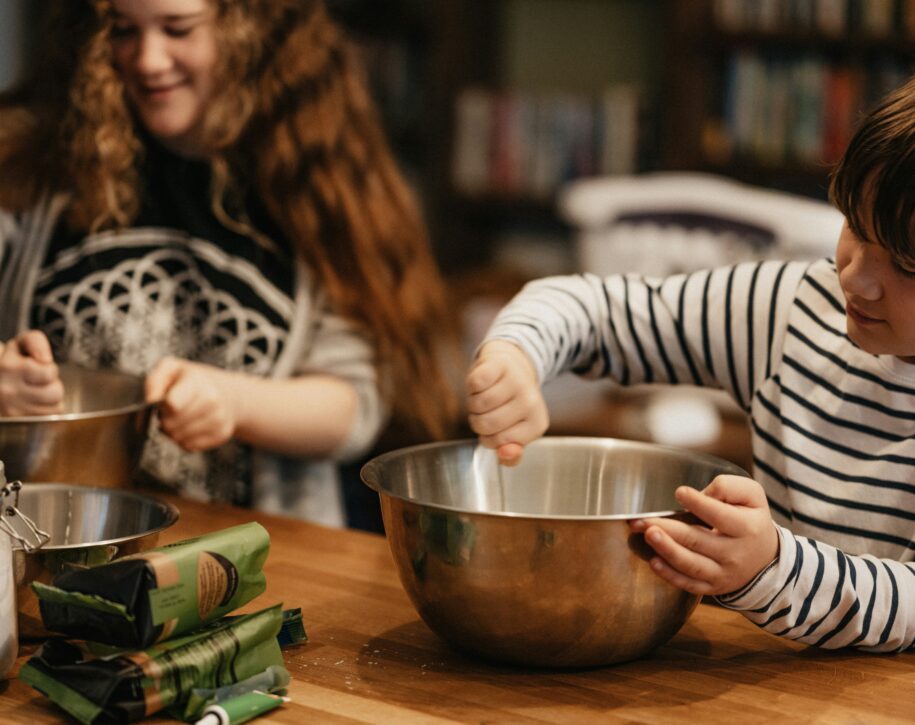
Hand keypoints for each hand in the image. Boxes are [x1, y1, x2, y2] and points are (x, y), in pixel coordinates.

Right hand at [0, 331, 63, 415]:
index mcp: (7, 368)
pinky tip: (35, 404)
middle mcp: (7, 391)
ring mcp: (12, 411)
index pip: (49, 373)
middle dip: (53, 385)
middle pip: (55, 392)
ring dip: (51, 399)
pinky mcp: (19, 423)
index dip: (50, 368)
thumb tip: (45, 360)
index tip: (38, 367)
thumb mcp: (21, 344)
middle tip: (39, 381)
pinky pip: (50, 418)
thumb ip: (35, 341)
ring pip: (55, 406)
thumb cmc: (14, 362)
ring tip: (37, 392)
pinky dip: (48, 411)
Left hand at [145, 357, 241, 451]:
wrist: (228, 393)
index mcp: (198, 382)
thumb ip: (155, 380)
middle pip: (171, 425)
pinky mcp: (221, 435)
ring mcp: (219, 419)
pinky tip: (188, 427)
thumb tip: (151, 400)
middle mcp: (212, 401)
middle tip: (170, 412)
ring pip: (179, 438)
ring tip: (179, 419)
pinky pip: (190, 446)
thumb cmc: (193, 381)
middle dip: (165, 420)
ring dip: (173, 432)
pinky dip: (184, 440)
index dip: (162, 407)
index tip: (165, 402)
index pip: (172, 405)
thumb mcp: (172, 369)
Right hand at [465, 340, 548, 465]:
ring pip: (477, 405)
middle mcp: (531, 402)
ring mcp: (517, 381)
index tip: (497, 427)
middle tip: (487, 411)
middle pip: (485, 424)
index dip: (488, 438)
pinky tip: (482, 383)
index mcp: (537, 424)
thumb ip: (511, 455)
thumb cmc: (510, 406)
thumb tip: (504, 453)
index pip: (497, 442)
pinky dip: (472, 386)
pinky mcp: (500, 364)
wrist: (511, 367)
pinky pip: (474, 384)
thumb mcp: (515, 434)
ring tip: (484, 397)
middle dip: (478, 421)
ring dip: (473, 403)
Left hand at [629, 475, 778, 595]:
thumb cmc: (751, 520)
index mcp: (747, 528)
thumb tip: (703, 493)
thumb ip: (729, 488)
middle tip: (644, 519)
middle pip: (698, 540)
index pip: (719, 515)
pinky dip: (670, 575)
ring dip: (667, 550)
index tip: (680, 492)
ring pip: (691, 564)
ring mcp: (722, 574)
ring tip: (648, 535)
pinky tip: (654, 562)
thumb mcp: (752, 497)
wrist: (765, 559)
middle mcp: (735, 554)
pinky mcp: (711, 587)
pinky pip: (689, 584)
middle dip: (669, 529)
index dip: (699, 503)